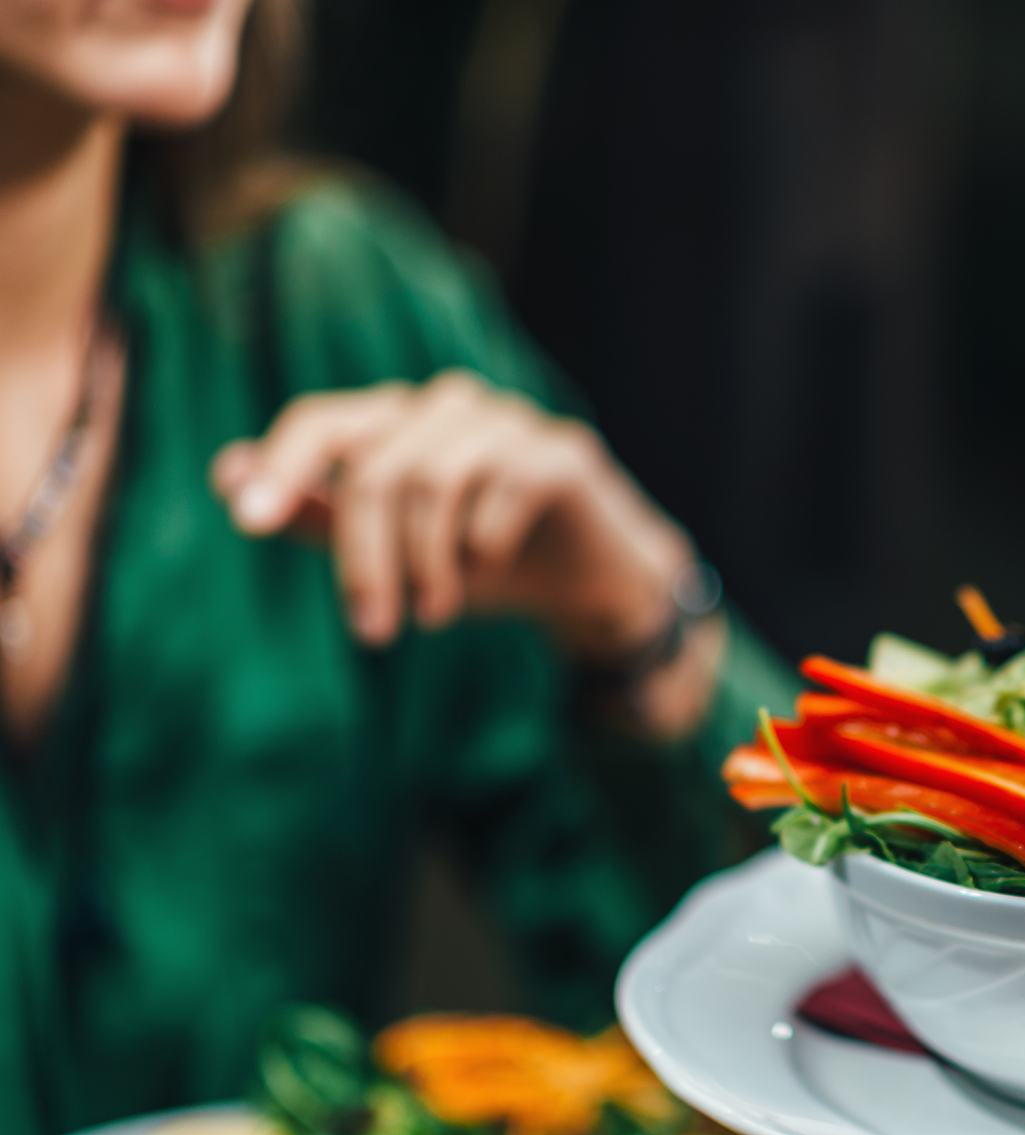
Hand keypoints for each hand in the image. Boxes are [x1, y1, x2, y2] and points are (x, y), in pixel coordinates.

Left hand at [211, 370, 719, 735]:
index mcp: (398, 422)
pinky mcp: (561, 453)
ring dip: (426, 562)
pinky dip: (485, 546)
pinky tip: (492, 575)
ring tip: (433, 616)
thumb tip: (227, 477)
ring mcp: (510, 423)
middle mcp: (450, 407)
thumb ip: (315, 515)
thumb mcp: (391, 551)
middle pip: (376, 467)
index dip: (281, 466)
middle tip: (372, 631)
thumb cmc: (481, 563)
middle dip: (364, 557)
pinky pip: (502, 490)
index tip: (246, 522)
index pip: (322, 421)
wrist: (592, 583)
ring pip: (434, 478)